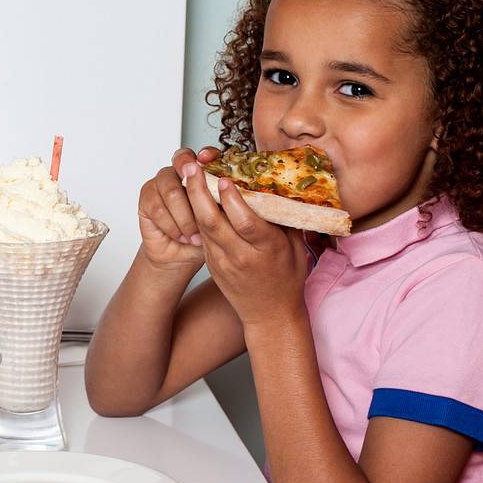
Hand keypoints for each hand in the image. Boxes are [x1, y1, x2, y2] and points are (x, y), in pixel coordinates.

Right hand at [137, 147, 218, 270]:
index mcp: (202, 171)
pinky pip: (158, 209)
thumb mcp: (223, 218)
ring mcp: (161, 183)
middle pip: (183, 166)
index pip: (204, 154)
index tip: (207, 160)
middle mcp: (180, 172)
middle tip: (205, 212)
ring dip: (185, 218)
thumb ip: (227, 201)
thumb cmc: (205, 235)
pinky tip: (181, 236)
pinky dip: (172, 226)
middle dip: (195, 191)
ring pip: (172, 192)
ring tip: (195, 236)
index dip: (207, 154)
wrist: (181, 255)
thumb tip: (242, 193)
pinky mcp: (147, 197)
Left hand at [181, 162, 310, 331]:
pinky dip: (195, 215)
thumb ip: (285, 219)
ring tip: (187, 175)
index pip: (245, 222)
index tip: (225, 178)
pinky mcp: (211, 265)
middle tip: (192, 168)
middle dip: (198, 192)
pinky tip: (191, 197)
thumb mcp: (295, 247)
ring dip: (191, 200)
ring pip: (202, 227)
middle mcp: (241, 256)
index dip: (232, 200)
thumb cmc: (287, 278)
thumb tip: (280, 186)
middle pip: (213, 222)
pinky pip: (202, 236)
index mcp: (266, 250)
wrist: (269, 315)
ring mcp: (222, 262)